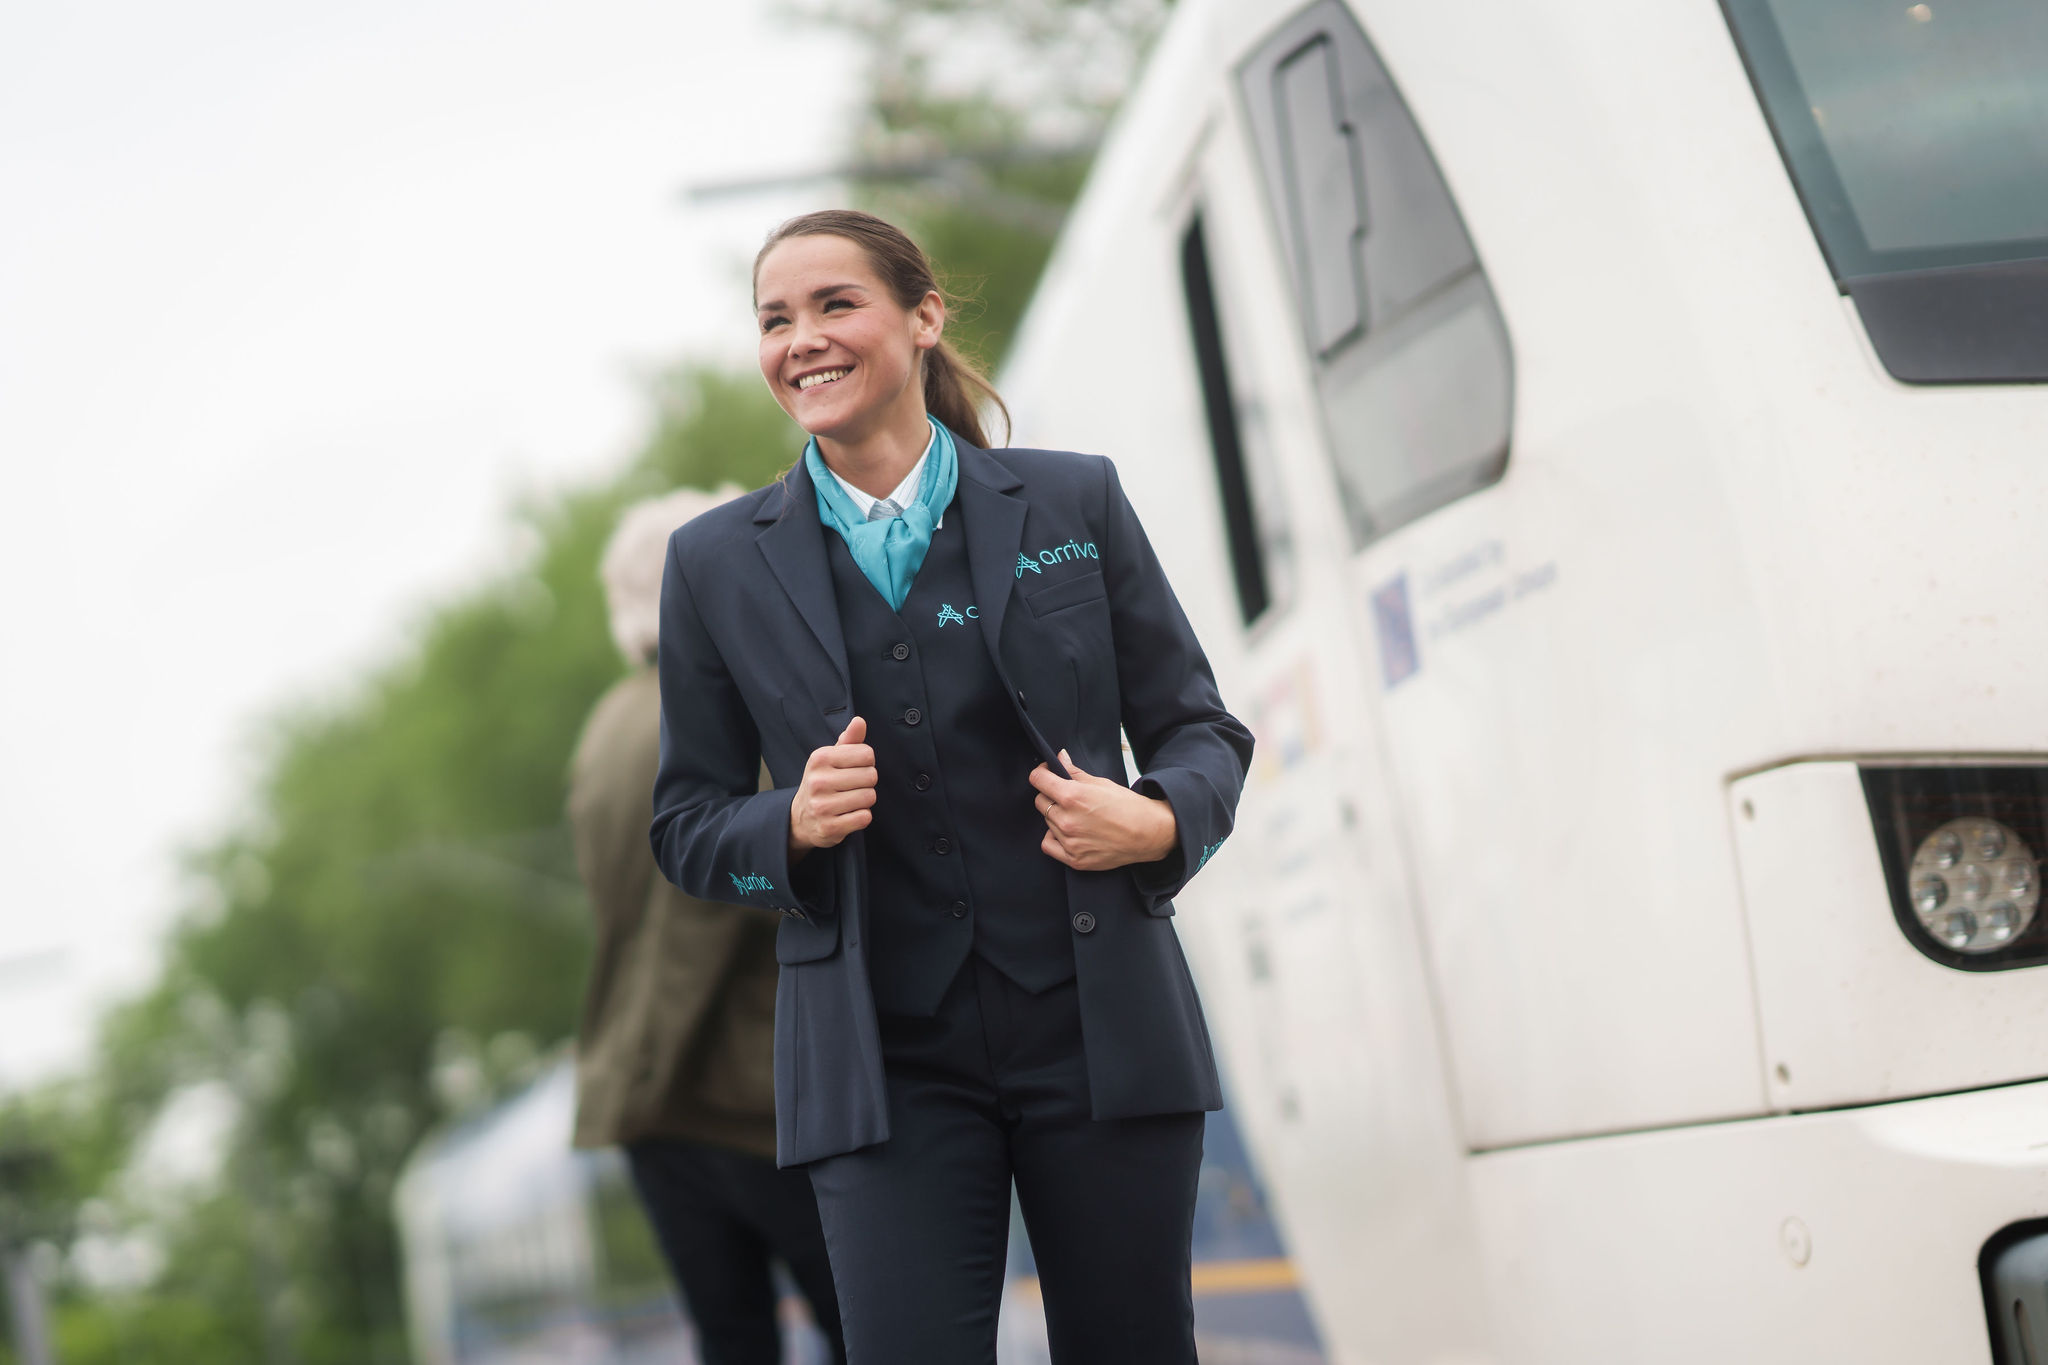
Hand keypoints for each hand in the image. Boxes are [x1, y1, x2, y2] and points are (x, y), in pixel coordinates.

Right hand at [789, 716, 877, 857]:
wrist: (799, 818)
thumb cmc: (822, 782)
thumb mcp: (831, 758)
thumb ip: (849, 740)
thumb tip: (859, 721)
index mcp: (820, 758)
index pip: (867, 754)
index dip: (867, 762)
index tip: (855, 768)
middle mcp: (818, 781)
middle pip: (871, 776)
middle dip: (867, 782)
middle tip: (852, 787)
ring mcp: (822, 806)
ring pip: (869, 797)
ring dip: (865, 800)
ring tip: (849, 800)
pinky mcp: (829, 827)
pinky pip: (864, 817)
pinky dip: (861, 816)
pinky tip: (848, 814)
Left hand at [1029, 749, 1177, 871]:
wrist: (1148, 833)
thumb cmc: (1128, 807)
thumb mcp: (1101, 783)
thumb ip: (1074, 772)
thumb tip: (1060, 758)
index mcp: (1073, 796)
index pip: (1038, 779)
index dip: (1041, 773)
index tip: (1046, 774)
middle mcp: (1067, 820)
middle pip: (1040, 802)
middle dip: (1050, 796)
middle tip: (1068, 797)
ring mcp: (1069, 841)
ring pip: (1047, 822)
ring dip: (1056, 817)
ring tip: (1078, 816)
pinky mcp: (1073, 858)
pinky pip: (1048, 845)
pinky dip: (1054, 838)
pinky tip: (1068, 833)